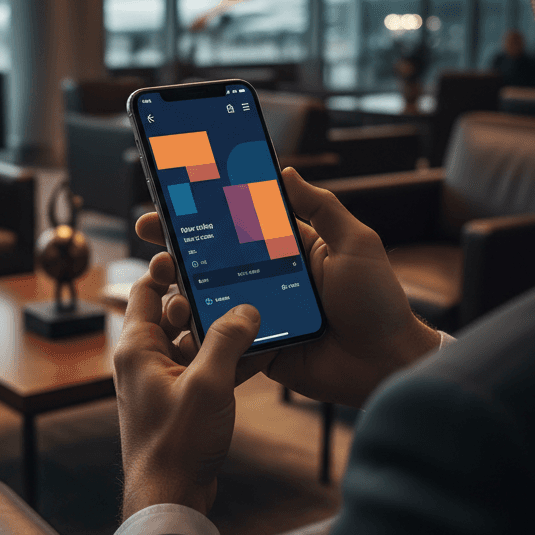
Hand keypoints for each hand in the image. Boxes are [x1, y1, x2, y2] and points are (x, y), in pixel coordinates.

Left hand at [113, 252, 260, 519]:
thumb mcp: (208, 384)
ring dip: (217, 330)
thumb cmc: (177, 443)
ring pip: (190, 340)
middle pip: (171, 312)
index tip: (193, 252)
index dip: (166, 268)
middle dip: (202, 298)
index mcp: (137, 347)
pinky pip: (201, 367)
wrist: (171, 498)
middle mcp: (143, 360)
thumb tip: (245, 309)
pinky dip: (223, 358)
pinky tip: (256, 352)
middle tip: (234, 282)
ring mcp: (161, 381)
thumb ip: (227, 340)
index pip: (145, 290)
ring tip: (251, 314)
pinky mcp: (179, 401)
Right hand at [133, 167, 439, 408]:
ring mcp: (258, 314)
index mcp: (288, 250)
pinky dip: (195, 327)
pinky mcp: (255, 347)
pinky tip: (173, 315)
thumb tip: (285, 170)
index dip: (206, 210)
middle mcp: (268, 279)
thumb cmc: (377, 301)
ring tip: (162, 274)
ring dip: (180, 283)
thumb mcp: (355, 244)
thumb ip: (321, 207)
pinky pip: (219, 337)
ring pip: (208, 296)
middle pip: (213, 258)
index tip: (174, 196)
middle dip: (177, 243)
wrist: (384, 364)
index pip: (238, 223)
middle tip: (149, 232)